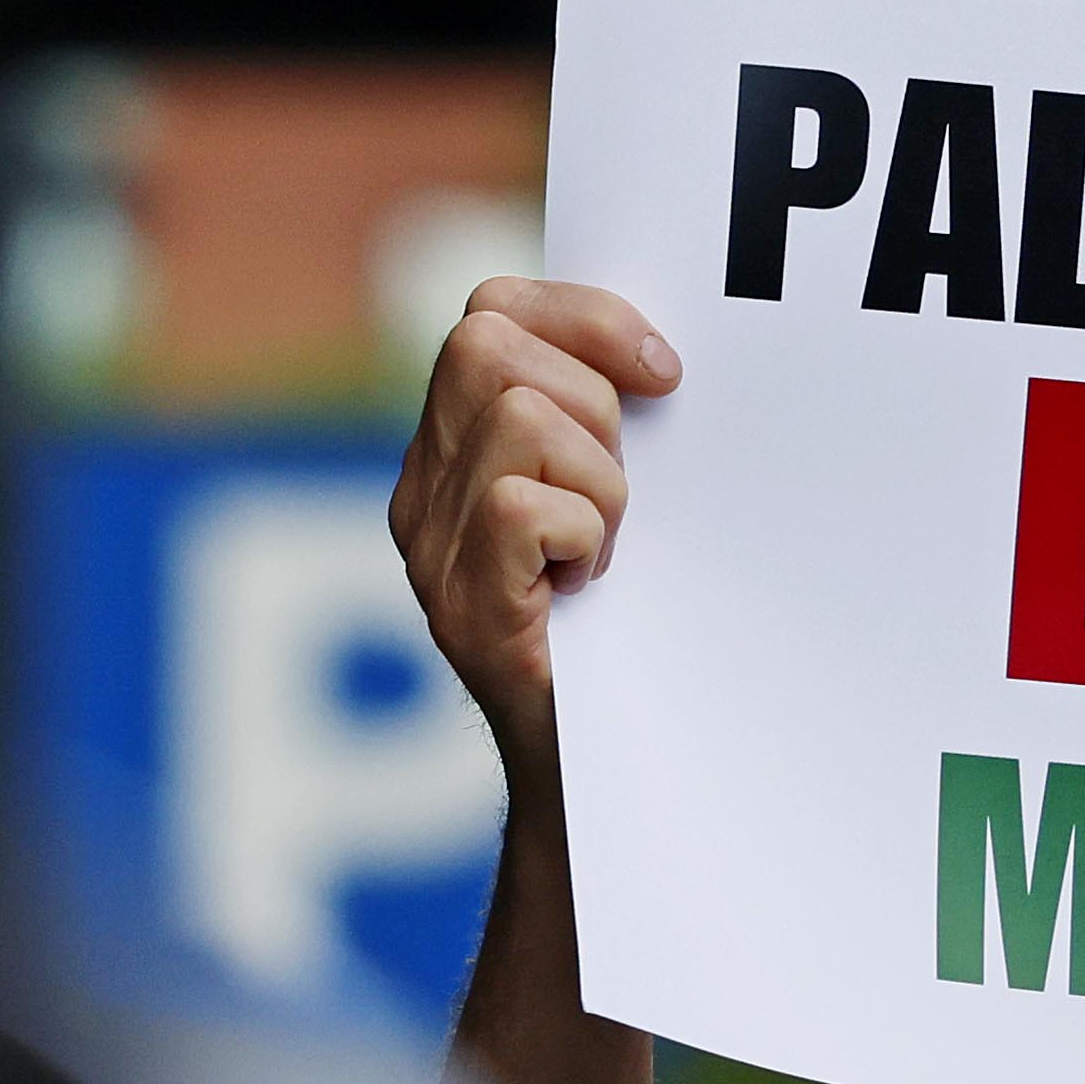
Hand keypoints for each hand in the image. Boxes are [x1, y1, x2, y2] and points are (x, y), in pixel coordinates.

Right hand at [386, 277, 672, 778]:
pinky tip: (586, 586)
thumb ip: (595, 424)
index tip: (662, 376)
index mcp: (452, 451)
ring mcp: (430, 549)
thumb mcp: (606, 498)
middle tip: (619, 485)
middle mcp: (422, 491)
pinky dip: (582, 535)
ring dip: (598, 479)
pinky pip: (523, 506)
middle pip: (486, 341)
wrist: (599, 774)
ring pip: (519, 416)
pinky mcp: (462, 606)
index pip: (491, 309)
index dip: (585, 318)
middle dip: (590, 395)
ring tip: (603, 548)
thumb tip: (655, 355)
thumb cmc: (620, 631)